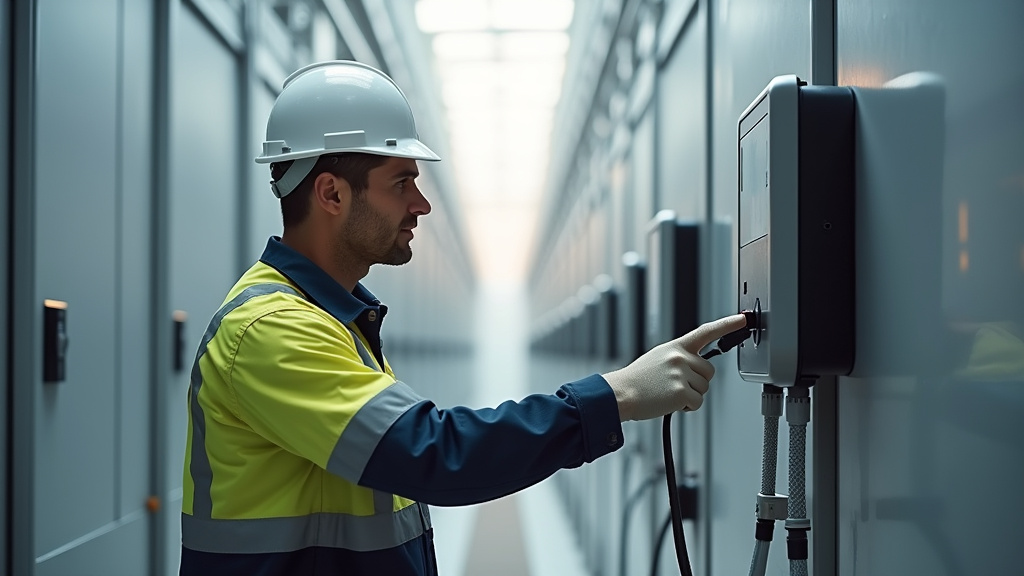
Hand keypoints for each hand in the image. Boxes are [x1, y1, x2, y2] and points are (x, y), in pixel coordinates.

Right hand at [602, 314, 747, 420]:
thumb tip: (698, 367)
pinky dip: (686, 407)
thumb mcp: (658, 358)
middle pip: (709, 372)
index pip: (706, 332)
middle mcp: (680, 357)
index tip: (743, 319)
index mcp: (676, 347)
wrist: (621, 393)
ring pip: (704, 389)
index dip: (727, 325)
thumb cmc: (638, 380)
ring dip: (690, 395)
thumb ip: (679, 358)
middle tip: (675, 385)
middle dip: (697, 381)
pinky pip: (697, 402)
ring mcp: (681, 374)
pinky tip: (669, 402)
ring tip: (667, 393)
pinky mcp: (680, 392)